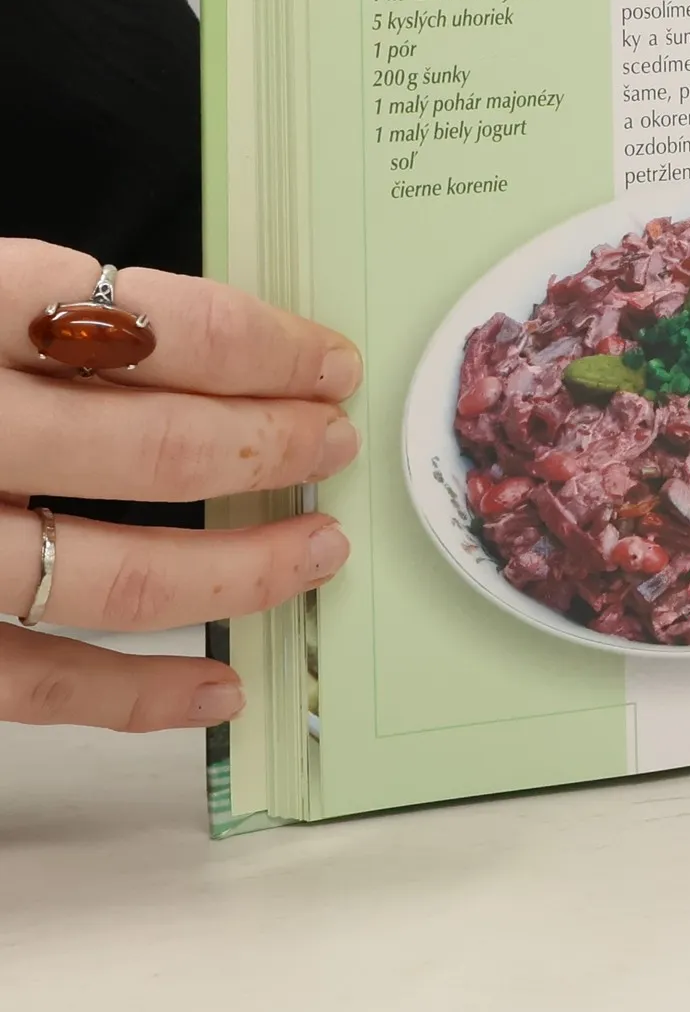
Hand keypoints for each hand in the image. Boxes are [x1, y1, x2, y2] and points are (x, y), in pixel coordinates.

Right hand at [0, 240, 360, 730]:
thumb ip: (29, 313)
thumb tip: (195, 340)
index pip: (150, 320)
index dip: (263, 343)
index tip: (327, 358)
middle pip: (153, 450)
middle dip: (272, 449)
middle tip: (336, 445)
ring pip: (119, 577)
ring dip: (244, 571)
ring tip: (319, 552)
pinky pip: (35, 686)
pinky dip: (140, 698)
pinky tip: (223, 686)